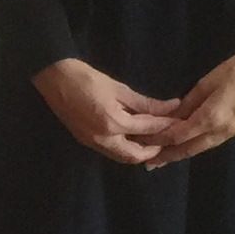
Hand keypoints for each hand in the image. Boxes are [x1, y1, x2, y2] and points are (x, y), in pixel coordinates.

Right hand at [31, 59, 177, 164]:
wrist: (54, 78)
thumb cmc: (86, 77)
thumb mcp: (119, 88)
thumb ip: (145, 103)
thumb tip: (170, 107)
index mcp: (113, 123)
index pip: (147, 128)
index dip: (166, 124)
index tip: (180, 120)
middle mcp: (103, 139)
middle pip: (135, 155)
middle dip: (154, 150)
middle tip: (168, 139)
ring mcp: (93, 142)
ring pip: (122, 156)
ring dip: (139, 151)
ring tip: (154, 140)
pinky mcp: (86, 141)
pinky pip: (111, 151)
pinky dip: (126, 148)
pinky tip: (134, 137)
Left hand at [149, 29, 234, 167]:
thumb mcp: (208, 82)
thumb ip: (189, 102)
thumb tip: (172, 116)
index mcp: (211, 118)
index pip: (178, 135)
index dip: (159, 140)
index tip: (142, 143)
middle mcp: (221, 131)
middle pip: (189, 149)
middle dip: (168, 157)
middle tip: (149, 164)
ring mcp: (231, 132)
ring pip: (201, 148)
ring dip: (181, 153)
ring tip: (164, 159)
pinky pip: (211, 142)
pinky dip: (195, 146)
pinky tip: (187, 145)